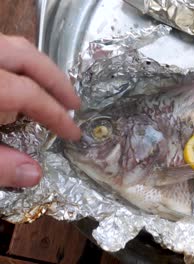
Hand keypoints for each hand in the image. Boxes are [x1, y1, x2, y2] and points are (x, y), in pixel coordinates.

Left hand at [0, 34, 80, 186]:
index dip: (55, 115)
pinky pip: (1, 52)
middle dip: (56, 80)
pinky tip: (21, 86)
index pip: (28, 94)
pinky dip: (19, 65)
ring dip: (39, 69)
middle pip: (26, 56)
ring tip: (54, 93)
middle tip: (74, 104)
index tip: (72, 134)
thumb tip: (35, 176)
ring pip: (13, 47)